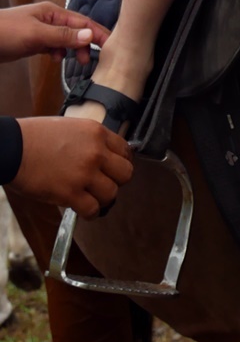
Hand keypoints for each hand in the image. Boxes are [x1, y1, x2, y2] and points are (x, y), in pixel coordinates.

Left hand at [0, 3, 110, 62]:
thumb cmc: (3, 32)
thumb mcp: (36, 35)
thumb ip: (63, 36)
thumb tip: (90, 35)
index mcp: (52, 12)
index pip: (83, 21)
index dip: (98, 32)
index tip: (112, 43)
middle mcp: (48, 19)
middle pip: (76, 30)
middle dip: (86, 44)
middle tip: (91, 60)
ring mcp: (39, 30)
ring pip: (64, 39)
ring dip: (72, 49)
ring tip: (76, 62)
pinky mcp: (31, 41)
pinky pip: (52, 45)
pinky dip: (57, 52)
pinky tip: (55, 59)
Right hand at [11, 116, 133, 216]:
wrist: (12, 147)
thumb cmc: (35, 136)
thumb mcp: (71, 127)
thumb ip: (90, 140)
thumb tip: (101, 155)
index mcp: (97, 133)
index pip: (126, 151)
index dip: (120, 163)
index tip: (113, 170)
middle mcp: (96, 152)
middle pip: (125, 174)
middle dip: (116, 181)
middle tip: (103, 184)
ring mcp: (84, 173)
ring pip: (111, 193)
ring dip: (102, 199)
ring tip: (91, 198)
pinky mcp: (69, 193)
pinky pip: (92, 209)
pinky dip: (90, 213)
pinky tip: (83, 209)